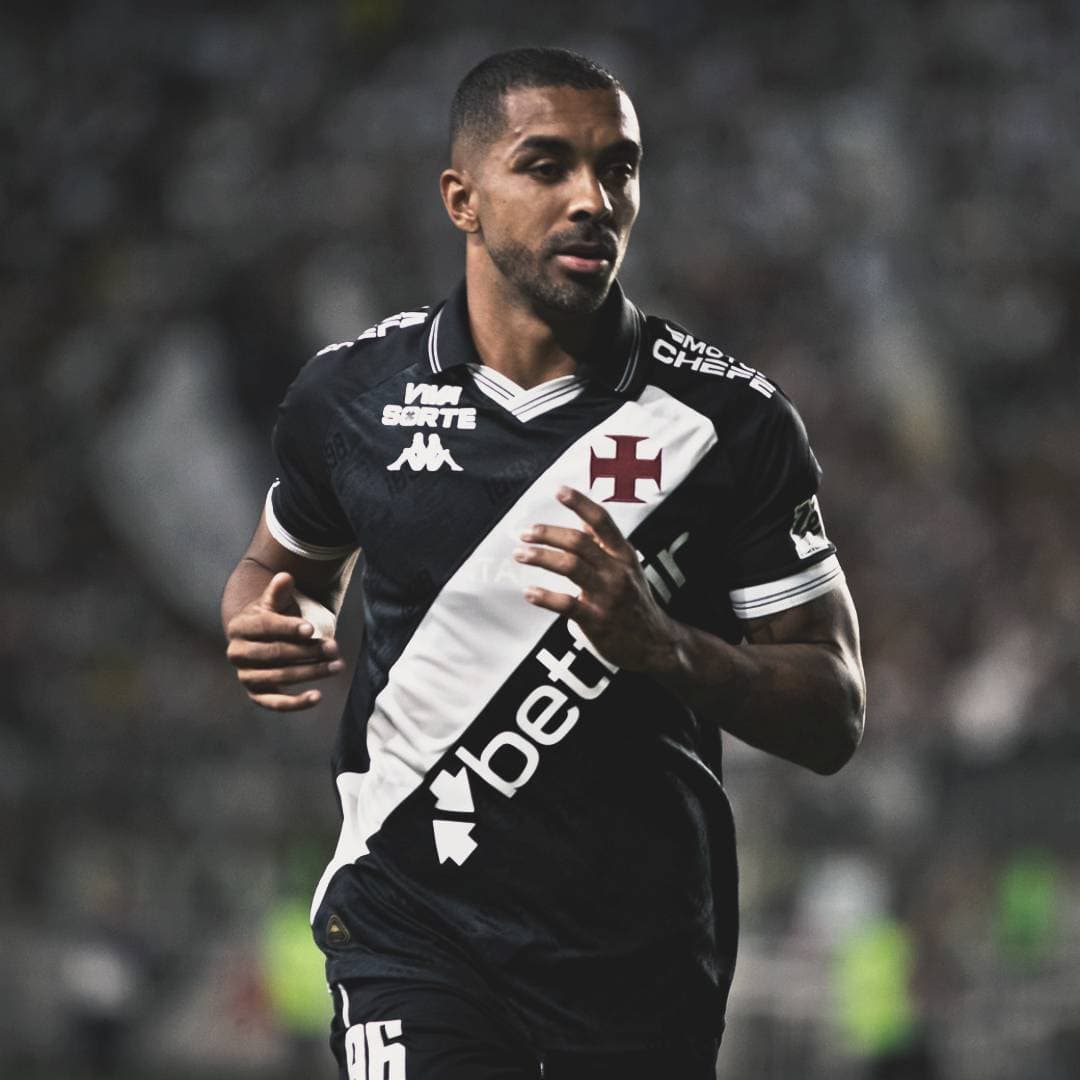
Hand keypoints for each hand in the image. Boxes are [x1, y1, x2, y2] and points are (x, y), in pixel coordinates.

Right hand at [225, 572, 343, 711]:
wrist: (259, 638)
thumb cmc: (271, 615)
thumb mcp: (274, 601)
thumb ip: (279, 590)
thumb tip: (285, 577)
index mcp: (239, 626)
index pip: (265, 627)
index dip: (289, 628)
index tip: (312, 629)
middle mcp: (237, 653)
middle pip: (275, 654)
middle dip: (307, 651)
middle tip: (334, 647)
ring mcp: (246, 675)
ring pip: (279, 677)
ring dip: (311, 672)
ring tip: (337, 666)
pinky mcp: (256, 693)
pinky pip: (274, 703)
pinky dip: (295, 703)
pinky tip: (318, 696)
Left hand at [513, 486, 681, 673]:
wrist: (656, 644)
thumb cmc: (635, 604)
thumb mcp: (627, 569)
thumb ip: (605, 548)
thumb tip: (581, 525)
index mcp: (624, 555)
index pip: (602, 521)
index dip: (580, 504)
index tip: (559, 491)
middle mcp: (617, 571)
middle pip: (579, 542)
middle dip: (548, 533)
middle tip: (526, 533)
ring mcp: (607, 596)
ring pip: (571, 567)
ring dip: (541, 557)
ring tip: (521, 554)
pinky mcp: (597, 621)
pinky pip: (567, 604)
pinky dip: (545, 596)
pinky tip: (529, 592)